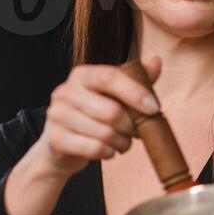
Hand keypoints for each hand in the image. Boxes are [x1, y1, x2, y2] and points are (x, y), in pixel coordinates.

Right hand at [36, 56, 162, 177]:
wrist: (60, 146)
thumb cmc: (93, 117)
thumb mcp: (114, 96)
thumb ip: (135, 80)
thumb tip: (156, 61)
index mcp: (82, 76)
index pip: (109, 77)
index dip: (135, 93)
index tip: (154, 108)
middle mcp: (65, 92)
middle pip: (111, 111)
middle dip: (131, 127)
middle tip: (136, 133)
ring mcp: (57, 115)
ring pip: (105, 134)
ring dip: (122, 143)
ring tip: (122, 143)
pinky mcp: (57, 140)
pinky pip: (95, 149)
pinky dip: (108, 153)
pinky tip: (108, 151)